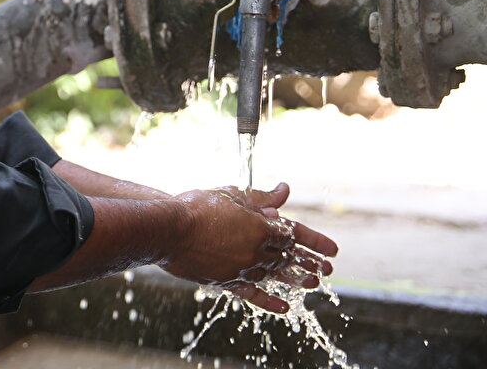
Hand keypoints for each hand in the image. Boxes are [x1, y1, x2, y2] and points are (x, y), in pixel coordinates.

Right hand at [161, 182, 337, 312]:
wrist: (167, 230)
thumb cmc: (195, 207)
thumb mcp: (230, 195)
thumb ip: (260, 197)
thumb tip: (284, 191)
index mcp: (259, 227)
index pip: (294, 234)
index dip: (314, 241)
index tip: (332, 249)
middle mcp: (256, 251)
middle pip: (290, 257)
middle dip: (311, 262)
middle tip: (328, 269)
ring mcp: (243, 268)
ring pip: (277, 276)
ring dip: (298, 280)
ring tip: (315, 284)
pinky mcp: (227, 281)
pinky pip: (253, 294)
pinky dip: (270, 301)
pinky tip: (284, 307)